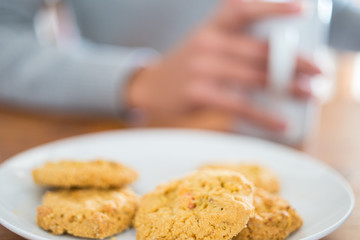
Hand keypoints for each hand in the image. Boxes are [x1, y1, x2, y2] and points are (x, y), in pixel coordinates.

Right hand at [127, 0, 319, 130]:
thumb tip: (277, 65)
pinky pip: (239, 104)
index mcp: (212, 27)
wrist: (151, 85)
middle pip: (259, 50)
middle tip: (318, 70)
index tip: (301, 10)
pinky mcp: (199, 93)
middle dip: (293, 61)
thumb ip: (235, 46)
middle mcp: (208, 42)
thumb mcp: (206, 44)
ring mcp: (202, 67)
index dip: (273, 7)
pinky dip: (263, 115)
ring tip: (308, 94)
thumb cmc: (186, 66)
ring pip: (254, 76)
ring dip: (286, 87)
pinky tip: (280, 123)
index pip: (243, 8)